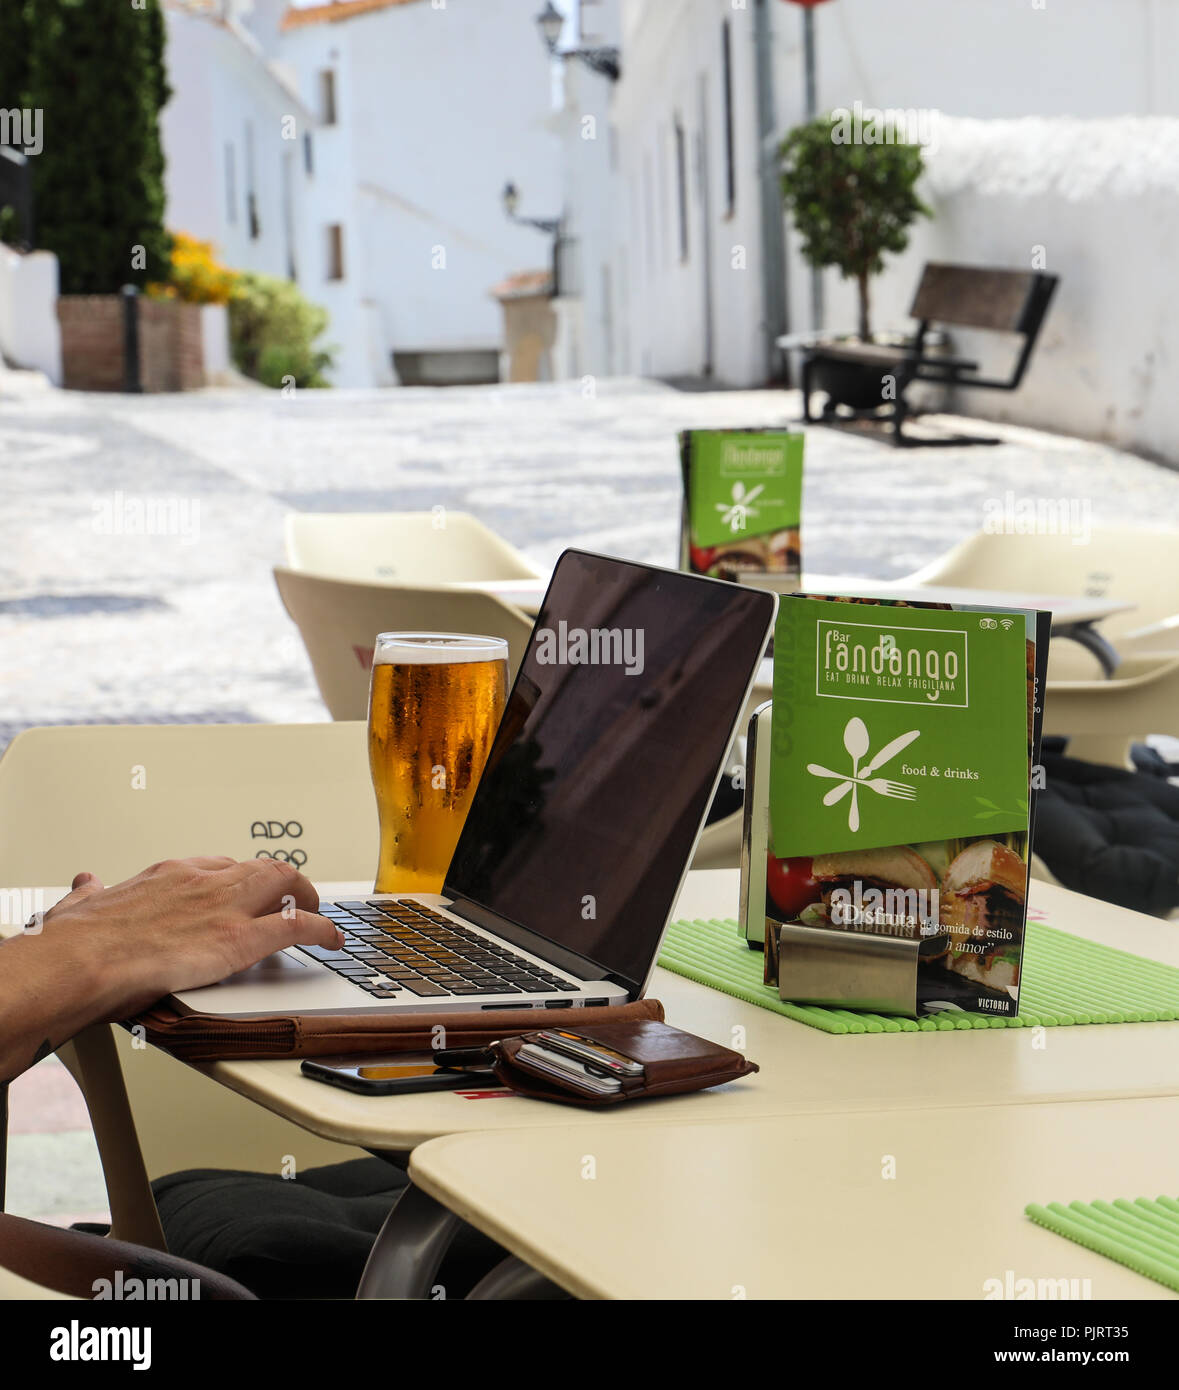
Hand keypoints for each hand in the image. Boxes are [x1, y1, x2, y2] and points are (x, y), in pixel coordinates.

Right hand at [40, 857, 343, 1017]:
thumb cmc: (73, 944)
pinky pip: (296, 926)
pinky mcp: (239, 940)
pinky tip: (332, 939)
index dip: (238, 880)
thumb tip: (86, 884)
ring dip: (308, 897)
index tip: (244, 892)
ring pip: (286, 883)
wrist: (76, 963)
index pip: (218, 865)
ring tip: (319, 914)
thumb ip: (89, 895)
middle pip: (260, 868)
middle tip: (294, 899)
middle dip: (283, 883)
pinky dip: (321, 930)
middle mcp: (202, 882)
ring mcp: (224, 909)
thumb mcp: (79, 907)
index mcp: (168, 874)